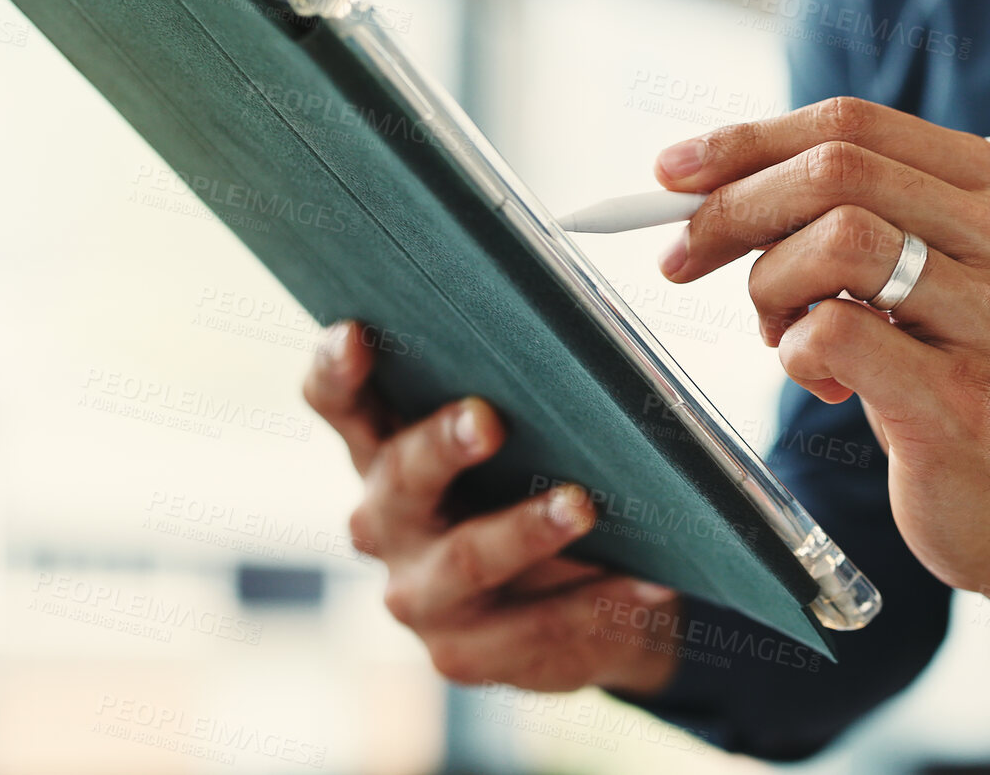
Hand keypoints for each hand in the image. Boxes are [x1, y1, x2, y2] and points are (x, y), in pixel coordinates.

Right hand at [304, 321, 683, 694]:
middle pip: (401, 477)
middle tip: (486, 419)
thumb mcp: (521, 448)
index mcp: (385, 453)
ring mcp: (418, 595)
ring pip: (467, 557)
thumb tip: (573, 352)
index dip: (338, 370)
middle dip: (442, 445)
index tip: (355, 334)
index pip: (340, 405)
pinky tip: (652, 580)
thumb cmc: (543, 491)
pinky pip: (537, 624)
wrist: (581, 611)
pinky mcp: (463, 655)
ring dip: (527, 529)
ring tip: (582, 504)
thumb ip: (518, 403)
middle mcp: (384, 523)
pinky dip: (598, 598)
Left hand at [655, 97, 989, 676]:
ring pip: (836, 241)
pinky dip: (796, 353)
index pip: (854, 123)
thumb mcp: (919, 274)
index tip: (673, 173)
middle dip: (733, 208)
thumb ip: (847, 212)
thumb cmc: (951, 376)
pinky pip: (833, 335)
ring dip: (770, 287)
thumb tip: (704, 179)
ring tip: (783, 334)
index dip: (748, 141)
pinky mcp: (962, 401)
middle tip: (683, 256)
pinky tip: (825, 383)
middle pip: (838, 170)